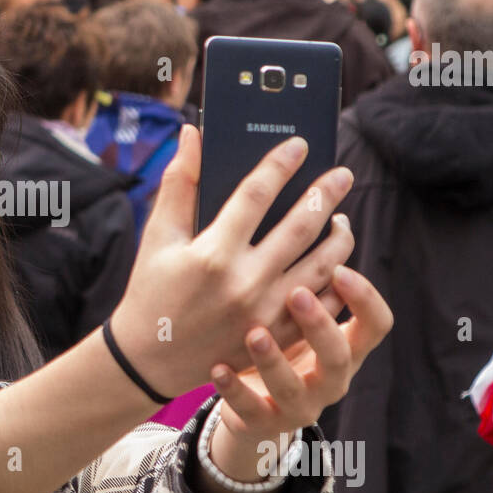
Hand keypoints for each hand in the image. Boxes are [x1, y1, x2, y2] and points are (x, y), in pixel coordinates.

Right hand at [110, 125, 356, 395]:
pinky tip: (337, 262)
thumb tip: (192, 133)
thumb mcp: (157, 236)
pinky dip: (334, 281)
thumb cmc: (150, 290)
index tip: (298, 145)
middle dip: (325, 194)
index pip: (257, 194)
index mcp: (212, 253)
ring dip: (339, 237)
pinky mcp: (275, 336)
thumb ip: (178, 182)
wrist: (148, 358)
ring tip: (342, 217)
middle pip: (300, 226)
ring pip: (321, 266)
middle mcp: (244, 282)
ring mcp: (264, 313)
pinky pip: (319, 304)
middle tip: (343, 174)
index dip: (280, 165)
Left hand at [205, 265, 391, 478]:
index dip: (366, 299)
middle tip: (296, 293)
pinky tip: (217, 368)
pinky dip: (234, 390)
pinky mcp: (264, 423)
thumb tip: (318, 201)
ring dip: (275, 359)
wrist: (254, 405)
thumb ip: (311, 273)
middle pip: (340, 356)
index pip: (377, 324)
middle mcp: (330, 377)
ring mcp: (299, 404)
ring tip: (254, 332)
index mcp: (345, 345)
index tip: (341, 267)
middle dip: (320, 326)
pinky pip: (251, 410)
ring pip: (295, 388)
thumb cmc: (281, 340)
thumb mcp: (299, 312)